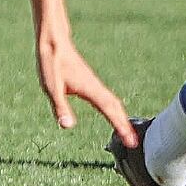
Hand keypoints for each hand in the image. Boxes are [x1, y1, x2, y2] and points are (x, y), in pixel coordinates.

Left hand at [35, 14, 130, 139]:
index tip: (130, 140)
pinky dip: (114, 109)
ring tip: (126, 132)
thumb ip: (60, 107)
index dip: (120, 126)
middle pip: (116, 107)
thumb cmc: (52, 64)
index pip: (109, 110)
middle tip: (133, 143)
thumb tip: (68, 126)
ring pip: (113, 102)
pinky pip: (107, 98)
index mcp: (89, 89)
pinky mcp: (90, 83)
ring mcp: (94, 84)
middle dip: (125, 125)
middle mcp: (95, 87)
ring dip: (121, 117)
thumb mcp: (52, 88)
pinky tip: (112, 113)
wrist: (55, 42)